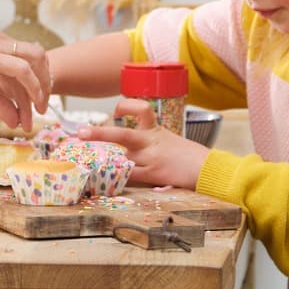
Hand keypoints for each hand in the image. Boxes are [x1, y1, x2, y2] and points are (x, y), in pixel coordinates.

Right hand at [0, 32, 49, 130]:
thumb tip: (15, 120)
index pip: (27, 59)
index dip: (36, 83)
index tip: (36, 106)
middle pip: (38, 58)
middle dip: (45, 84)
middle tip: (43, 110)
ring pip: (33, 64)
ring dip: (39, 92)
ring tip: (35, 117)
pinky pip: (21, 71)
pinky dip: (30, 90)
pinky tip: (28, 110)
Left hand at [81, 99, 209, 188]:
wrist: (208, 167)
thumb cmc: (190, 156)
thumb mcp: (170, 140)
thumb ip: (150, 142)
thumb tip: (128, 150)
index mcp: (156, 130)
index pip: (142, 110)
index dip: (127, 107)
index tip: (115, 110)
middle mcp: (151, 142)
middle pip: (122, 134)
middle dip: (99, 133)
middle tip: (80, 133)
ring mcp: (151, 158)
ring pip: (122, 160)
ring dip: (108, 164)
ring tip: (93, 167)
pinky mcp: (153, 174)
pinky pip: (130, 176)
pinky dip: (120, 179)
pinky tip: (111, 181)